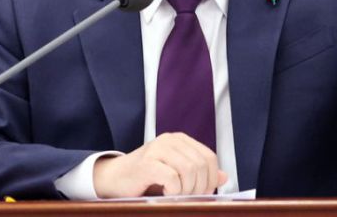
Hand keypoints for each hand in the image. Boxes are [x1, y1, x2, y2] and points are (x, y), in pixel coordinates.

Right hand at [93, 132, 227, 197]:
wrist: (113, 179)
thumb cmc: (146, 178)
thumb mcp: (176, 174)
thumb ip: (199, 173)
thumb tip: (223, 176)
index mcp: (180, 140)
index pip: (209, 157)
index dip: (209, 179)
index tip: (200, 193)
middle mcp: (170, 139)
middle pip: (200, 164)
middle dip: (198, 188)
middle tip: (186, 198)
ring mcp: (157, 148)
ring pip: (189, 170)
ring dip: (185, 190)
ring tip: (174, 196)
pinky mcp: (147, 163)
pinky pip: (172, 178)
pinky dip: (172, 191)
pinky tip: (164, 193)